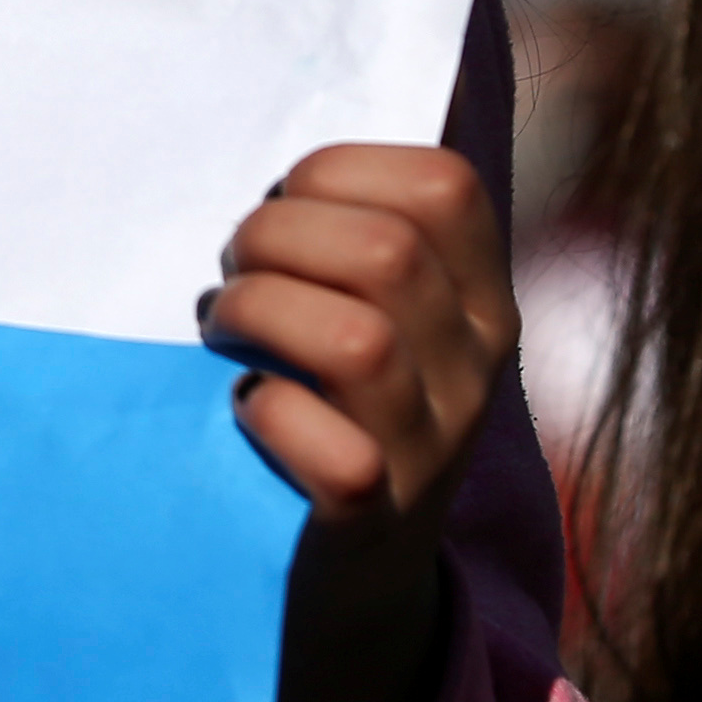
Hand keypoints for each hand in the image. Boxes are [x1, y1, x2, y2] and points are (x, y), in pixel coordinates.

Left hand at [201, 143, 514, 701]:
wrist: (343, 566)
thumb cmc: (319, 391)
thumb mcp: (361, 302)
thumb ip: (341, 227)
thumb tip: (249, 134)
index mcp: (478, 294)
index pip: (444, 184)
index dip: (335, 171)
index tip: (284, 203)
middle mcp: (476, 366)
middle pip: (385, 252)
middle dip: (273, 239)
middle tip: (233, 275)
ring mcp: (435, 446)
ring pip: (358, 343)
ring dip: (258, 317)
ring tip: (223, 332)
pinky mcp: (378, 514)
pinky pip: (336, 451)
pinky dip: (267, 415)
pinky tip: (242, 409)